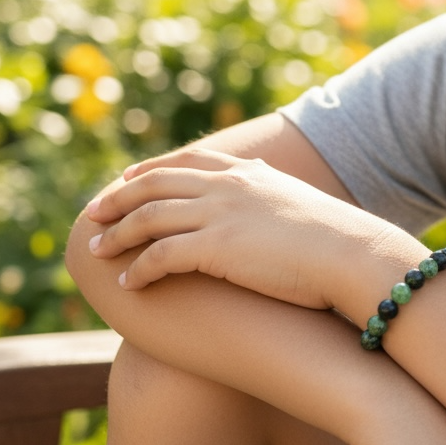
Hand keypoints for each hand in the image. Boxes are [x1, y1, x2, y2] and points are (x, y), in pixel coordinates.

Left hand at [85, 149, 420, 312]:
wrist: (351, 253)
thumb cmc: (334, 237)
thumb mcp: (299, 203)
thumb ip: (273, 193)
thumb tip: (270, 192)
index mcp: (248, 172)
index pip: (187, 160)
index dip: (152, 168)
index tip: (127, 179)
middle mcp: (228, 185)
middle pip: (155, 183)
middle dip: (119, 198)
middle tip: (94, 213)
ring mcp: (220, 214)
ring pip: (148, 218)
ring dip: (116, 234)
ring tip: (97, 250)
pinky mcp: (216, 248)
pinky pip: (160, 256)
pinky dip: (138, 269)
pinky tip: (128, 284)